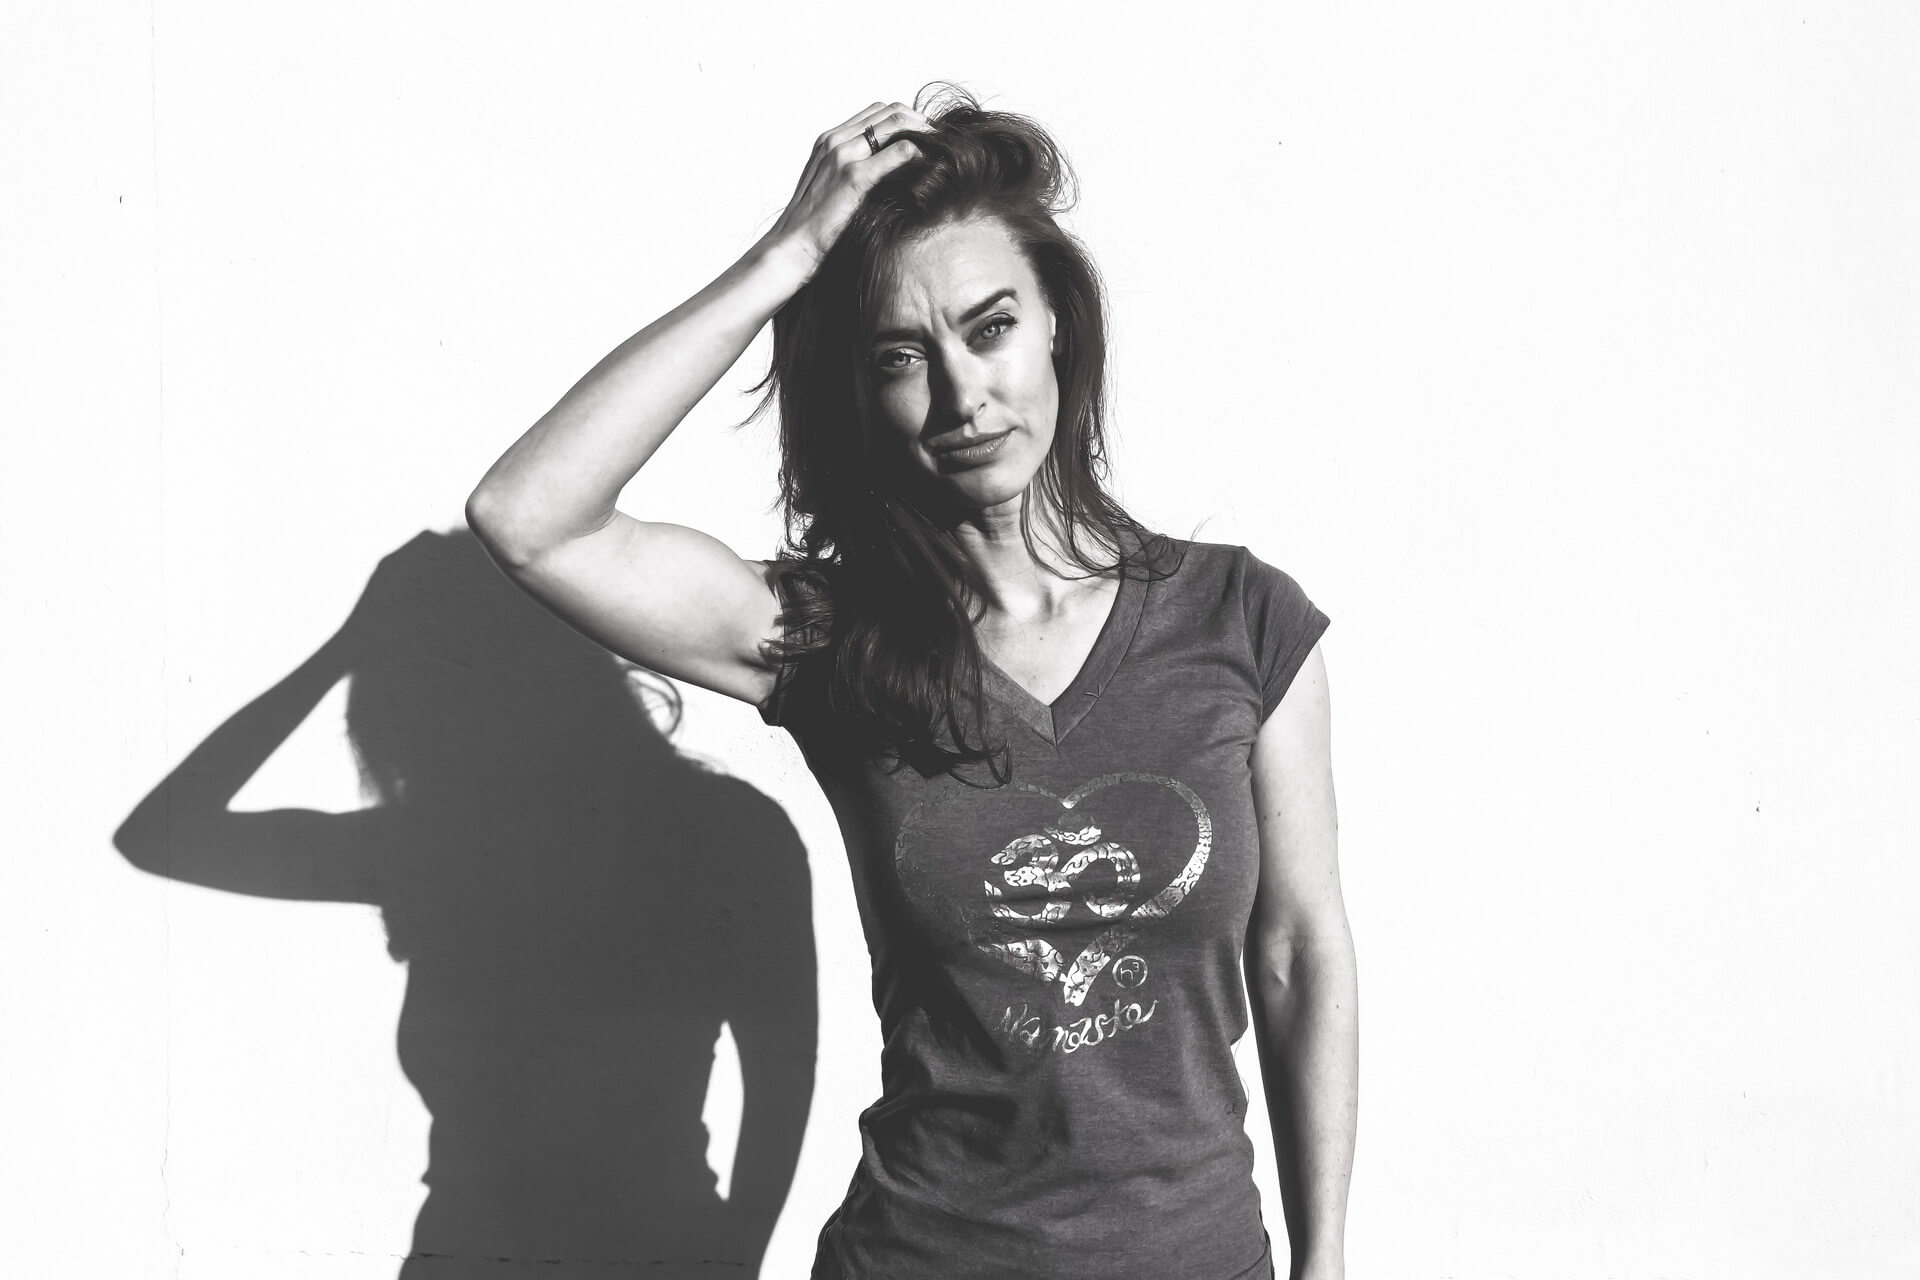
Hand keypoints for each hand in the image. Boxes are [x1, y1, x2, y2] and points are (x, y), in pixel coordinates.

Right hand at [762, 100, 929, 280]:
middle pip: (889, 112)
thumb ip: (851, 170)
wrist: (791, 247)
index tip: (923, 134)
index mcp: (829, 140)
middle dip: (918, 120)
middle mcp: (836, 141)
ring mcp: (844, 156)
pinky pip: (895, 152)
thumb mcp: (829, 187)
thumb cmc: (812, 225)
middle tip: (939, 138)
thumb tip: (885, 172)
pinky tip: (928, 162)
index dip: (904, 118)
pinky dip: (917, 151)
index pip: (876, 112)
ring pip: (894, 124)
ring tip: (940, 147)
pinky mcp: (854, 177)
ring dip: (922, 131)